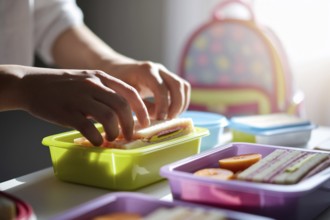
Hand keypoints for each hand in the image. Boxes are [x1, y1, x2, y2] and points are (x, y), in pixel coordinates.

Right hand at [0, 65, 149, 145]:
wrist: (32, 84)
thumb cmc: (63, 86)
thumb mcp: (87, 81)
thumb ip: (105, 92)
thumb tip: (124, 113)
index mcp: (101, 77)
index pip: (130, 92)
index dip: (142, 109)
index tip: (145, 122)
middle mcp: (93, 85)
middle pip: (122, 106)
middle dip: (130, 124)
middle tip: (129, 135)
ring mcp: (80, 98)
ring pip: (108, 117)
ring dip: (114, 132)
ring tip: (111, 139)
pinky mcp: (67, 112)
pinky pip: (89, 128)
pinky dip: (97, 138)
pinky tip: (97, 142)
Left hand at [101, 61, 190, 119]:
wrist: (118, 71)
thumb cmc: (118, 84)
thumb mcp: (123, 95)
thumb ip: (137, 106)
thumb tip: (150, 122)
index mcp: (145, 71)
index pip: (161, 88)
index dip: (163, 105)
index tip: (160, 119)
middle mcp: (159, 69)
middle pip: (178, 85)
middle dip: (176, 105)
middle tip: (169, 120)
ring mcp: (166, 72)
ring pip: (184, 86)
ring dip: (181, 104)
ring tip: (171, 118)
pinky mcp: (170, 78)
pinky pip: (183, 89)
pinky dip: (182, 102)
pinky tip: (171, 113)